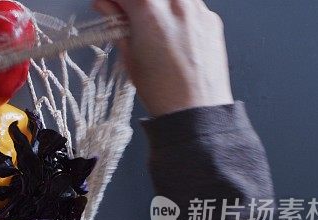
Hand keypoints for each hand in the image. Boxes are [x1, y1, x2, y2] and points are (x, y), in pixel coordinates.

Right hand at [93, 0, 233, 116]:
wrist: (197, 111)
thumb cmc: (161, 90)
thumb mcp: (130, 57)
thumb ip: (117, 25)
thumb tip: (104, 6)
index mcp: (149, 11)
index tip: (106, 5)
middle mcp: (176, 2)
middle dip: (135, 3)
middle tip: (127, 15)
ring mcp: (198, 8)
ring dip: (157, 5)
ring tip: (152, 24)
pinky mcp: (212, 18)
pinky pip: (190, 4)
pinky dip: (177, 11)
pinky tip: (172, 32)